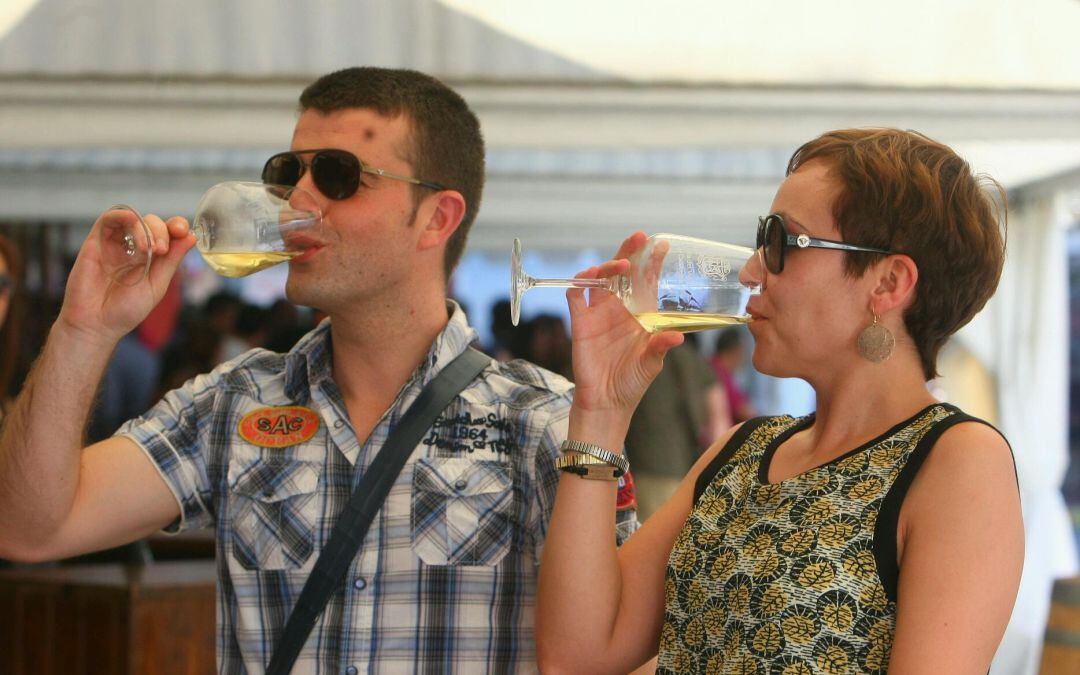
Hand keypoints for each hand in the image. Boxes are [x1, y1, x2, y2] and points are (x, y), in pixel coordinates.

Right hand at [58, 211, 194, 344]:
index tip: (183, 232)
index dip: (177, 226)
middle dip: (162, 231)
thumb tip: (191, 237)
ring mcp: (115, 244)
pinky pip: (108, 219)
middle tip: (161, 249)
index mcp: (151, 258)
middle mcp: (133, 248)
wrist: (95, 324)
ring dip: (145, 226)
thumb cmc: (125, 311)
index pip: (167, 233)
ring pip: (132, 218)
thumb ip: (172, 260)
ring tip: (150, 248)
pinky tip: (132, 225)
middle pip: (152, 223)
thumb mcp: (157, 285)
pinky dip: (122, 216)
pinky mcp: (95, 242)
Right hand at [567, 231, 682, 416]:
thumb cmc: (632, 382)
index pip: (646, 280)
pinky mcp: (580, 323)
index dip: (652, 262)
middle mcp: (619, 308)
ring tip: (621, 266)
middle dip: (629, 252)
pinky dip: (578, 283)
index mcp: (639, 313)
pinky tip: (587, 278)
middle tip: (639, 237)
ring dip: (607, 266)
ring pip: (599, 278)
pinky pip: (575, 296)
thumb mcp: (652, 363)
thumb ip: (660, 346)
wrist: (607, 403)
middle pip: (622, 272)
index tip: (662, 245)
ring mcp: (598, 313)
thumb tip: (677, 336)